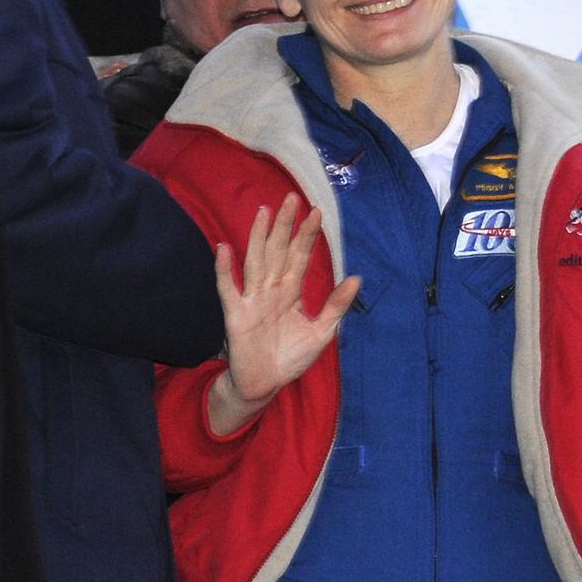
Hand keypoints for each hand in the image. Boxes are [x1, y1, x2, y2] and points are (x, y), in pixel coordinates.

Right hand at [208, 195, 360, 434]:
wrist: (265, 384)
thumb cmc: (291, 357)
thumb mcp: (321, 332)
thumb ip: (336, 305)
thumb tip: (357, 278)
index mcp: (291, 291)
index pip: (300, 256)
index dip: (307, 235)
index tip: (315, 211)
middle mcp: (271, 289)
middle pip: (278, 251)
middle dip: (286, 225)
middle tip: (292, 197)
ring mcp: (252, 299)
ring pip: (256, 261)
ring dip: (259, 237)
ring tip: (264, 212)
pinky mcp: (236, 314)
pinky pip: (228, 288)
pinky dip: (224, 269)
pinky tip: (224, 248)